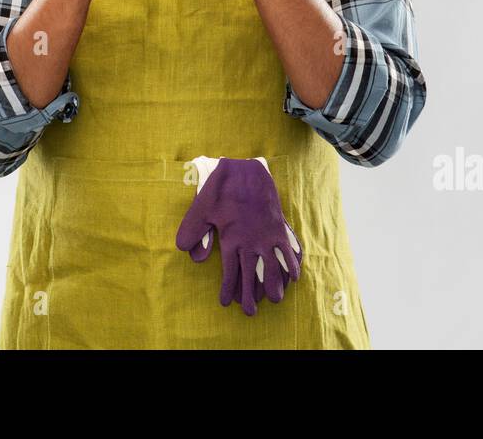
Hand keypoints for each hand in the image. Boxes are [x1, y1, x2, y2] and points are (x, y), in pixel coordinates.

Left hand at [175, 157, 302, 316]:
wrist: (247, 170)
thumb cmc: (222, 188)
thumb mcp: (201, 208)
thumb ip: (194, 230)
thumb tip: (187, 253)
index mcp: (232, 239)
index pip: (230, 272)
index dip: (229, 289)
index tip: (226, 303)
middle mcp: (251, 242)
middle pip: (252, 275)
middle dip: (250, 295)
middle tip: (249, 312)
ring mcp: (267, 236)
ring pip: (272, 267)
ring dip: (274, 284)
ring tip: (275, 300)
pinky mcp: (278, 227)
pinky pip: (288, 249)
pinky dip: (292, 264)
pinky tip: (294, 277)